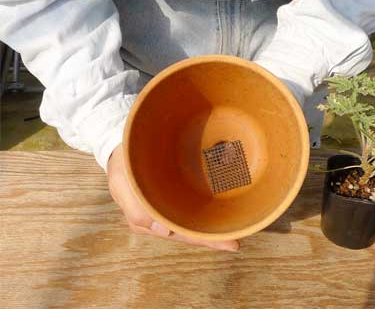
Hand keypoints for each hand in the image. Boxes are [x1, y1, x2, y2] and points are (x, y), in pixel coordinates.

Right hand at [107, 144, 239, 250]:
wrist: (126, 147)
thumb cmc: (124, 163)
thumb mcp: (122, 181)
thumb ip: (135, 208)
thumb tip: (162, 232)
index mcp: (146, 220)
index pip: (179, 234)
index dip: (203, 240)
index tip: (228, 243)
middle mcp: (157, 218)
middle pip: (188, 232)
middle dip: (210, 238)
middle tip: (235, 242)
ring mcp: (165, 208)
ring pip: (190, 222)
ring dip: (208, 228)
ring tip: (232, 231)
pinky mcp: (171, 197)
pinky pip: (189, 208)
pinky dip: (203, 212)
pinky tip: (217, 213)